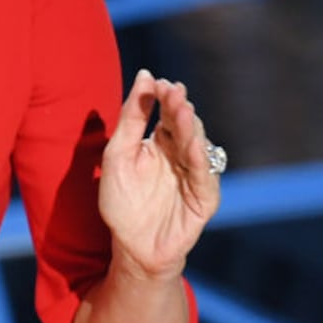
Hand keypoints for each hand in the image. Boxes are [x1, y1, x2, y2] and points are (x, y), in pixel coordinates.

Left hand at [97, 69, 221, 280]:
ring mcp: (195, 174)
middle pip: (184, 125)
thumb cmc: (122, 203)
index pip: (166, 112)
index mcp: (161, 142)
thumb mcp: (118, 155)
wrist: (131, 247)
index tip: (157, 82)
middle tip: (173, 91)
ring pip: (197, 145)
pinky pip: (204, 175)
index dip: (164, 97)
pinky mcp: (204, 197)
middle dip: (178, 107)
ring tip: (182, 110)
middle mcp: (181, 154)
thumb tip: (145, 75)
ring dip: (191, 128)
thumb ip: (131, 118)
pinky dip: (199, 159)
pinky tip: (193, 145)